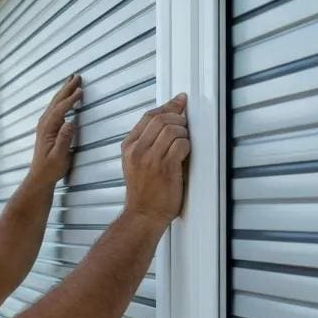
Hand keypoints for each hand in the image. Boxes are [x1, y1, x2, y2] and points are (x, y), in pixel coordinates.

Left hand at [29, 75, 81, 186]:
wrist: (40, 176)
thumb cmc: (50, 168)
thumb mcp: (59, 156)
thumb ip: (64, 139)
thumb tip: (70, 123)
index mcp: (47, 129)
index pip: (60, 109)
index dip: (71, 99)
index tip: (80, 90)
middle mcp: (44, 124)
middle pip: (56, 101)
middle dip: (67, 88)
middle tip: (77, 76)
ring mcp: (44, 125)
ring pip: (55, 103)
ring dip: (64, 91)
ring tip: (72, 81)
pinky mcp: (47, 128)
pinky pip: (55, 108)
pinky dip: (62, 100)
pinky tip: (66, 98)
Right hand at [121, 93, 189, 224]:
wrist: (143, 215)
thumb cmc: (143, 193)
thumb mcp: (135, 163)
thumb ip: (146, 143)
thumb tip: (167, 123)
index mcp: (129, 147)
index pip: (148, 116)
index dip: (167, 106)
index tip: (179, 101)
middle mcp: (138, 150)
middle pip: (161, 119)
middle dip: (178, 118)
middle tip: (185, 125)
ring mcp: (151, 158)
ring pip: (172, 129)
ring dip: (184, 133)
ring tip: (184, 143)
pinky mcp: (165, 167)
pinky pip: (181, 144)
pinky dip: (187, 145)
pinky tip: (185, 154)